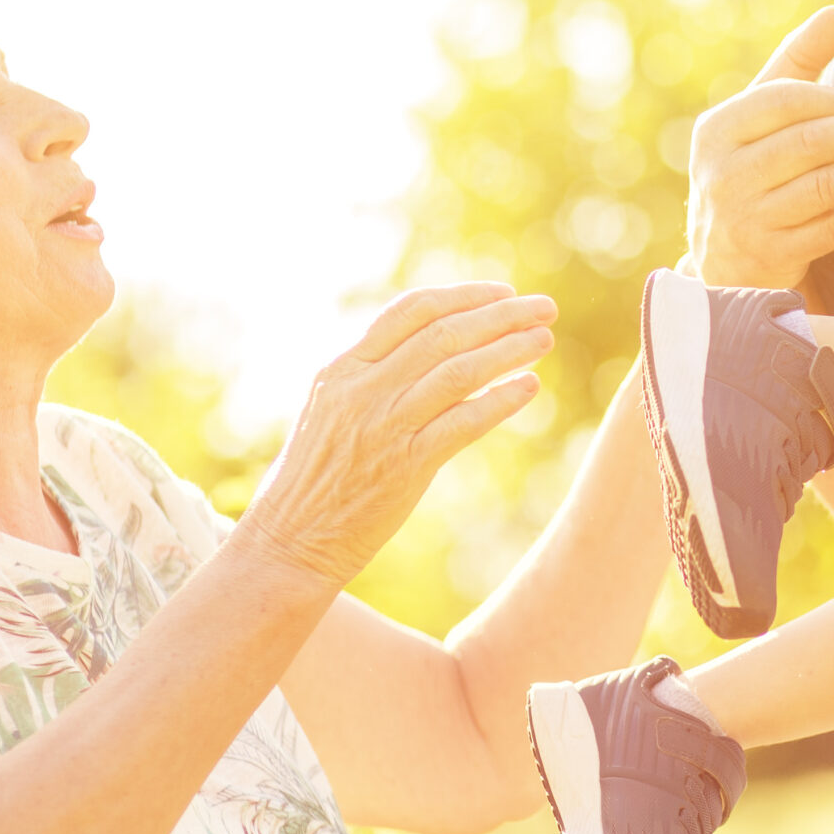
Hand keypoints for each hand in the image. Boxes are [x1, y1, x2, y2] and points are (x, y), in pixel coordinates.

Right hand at [239, 284, 555, 587]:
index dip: (464, 296)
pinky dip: (500, 402)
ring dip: (509, 350)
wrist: (288, 540)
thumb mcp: (330, 409)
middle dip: (500, 315)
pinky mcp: (404, 467)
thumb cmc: (314, 477)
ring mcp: (384, 426)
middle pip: (444, 333)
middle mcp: (363, 389)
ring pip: (459, 371)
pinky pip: (463, 423)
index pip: (410, 310)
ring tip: (544, 340)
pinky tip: (529, 388)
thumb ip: (371, 376)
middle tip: (544, 308)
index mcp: (342, 368)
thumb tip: (426, 347)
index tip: (503, 292)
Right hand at [684, 4, 833, 289]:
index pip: (782, 100)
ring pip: (824, 186)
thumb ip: (796, 62)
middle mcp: (723, 175)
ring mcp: (747, 219)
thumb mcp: (759, 115)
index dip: (830, 98)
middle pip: (807, 143)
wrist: (725, 259)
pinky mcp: (774, 256)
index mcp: (717, 131)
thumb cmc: (752, 166)